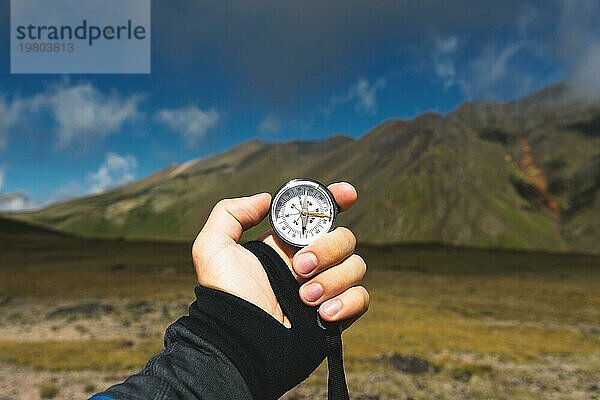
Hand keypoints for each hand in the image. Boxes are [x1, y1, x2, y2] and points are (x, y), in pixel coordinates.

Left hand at [191, 182, 368, 328]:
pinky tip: (324, 313)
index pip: (320, 215)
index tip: (347, 193)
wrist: (239, 342)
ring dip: (333, 279)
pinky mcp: (336, 315)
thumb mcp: (213, 248)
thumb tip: (266, 199)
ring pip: (356, 266)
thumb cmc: (224, 297)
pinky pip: (362, 297)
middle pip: (344, 238)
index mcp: (286, 245)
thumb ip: (231, 213)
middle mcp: (309, 263)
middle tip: (299, 267)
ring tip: (305, 298)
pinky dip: (348, 301)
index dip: (337, 199)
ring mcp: (325, 288)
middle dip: (327, 249)